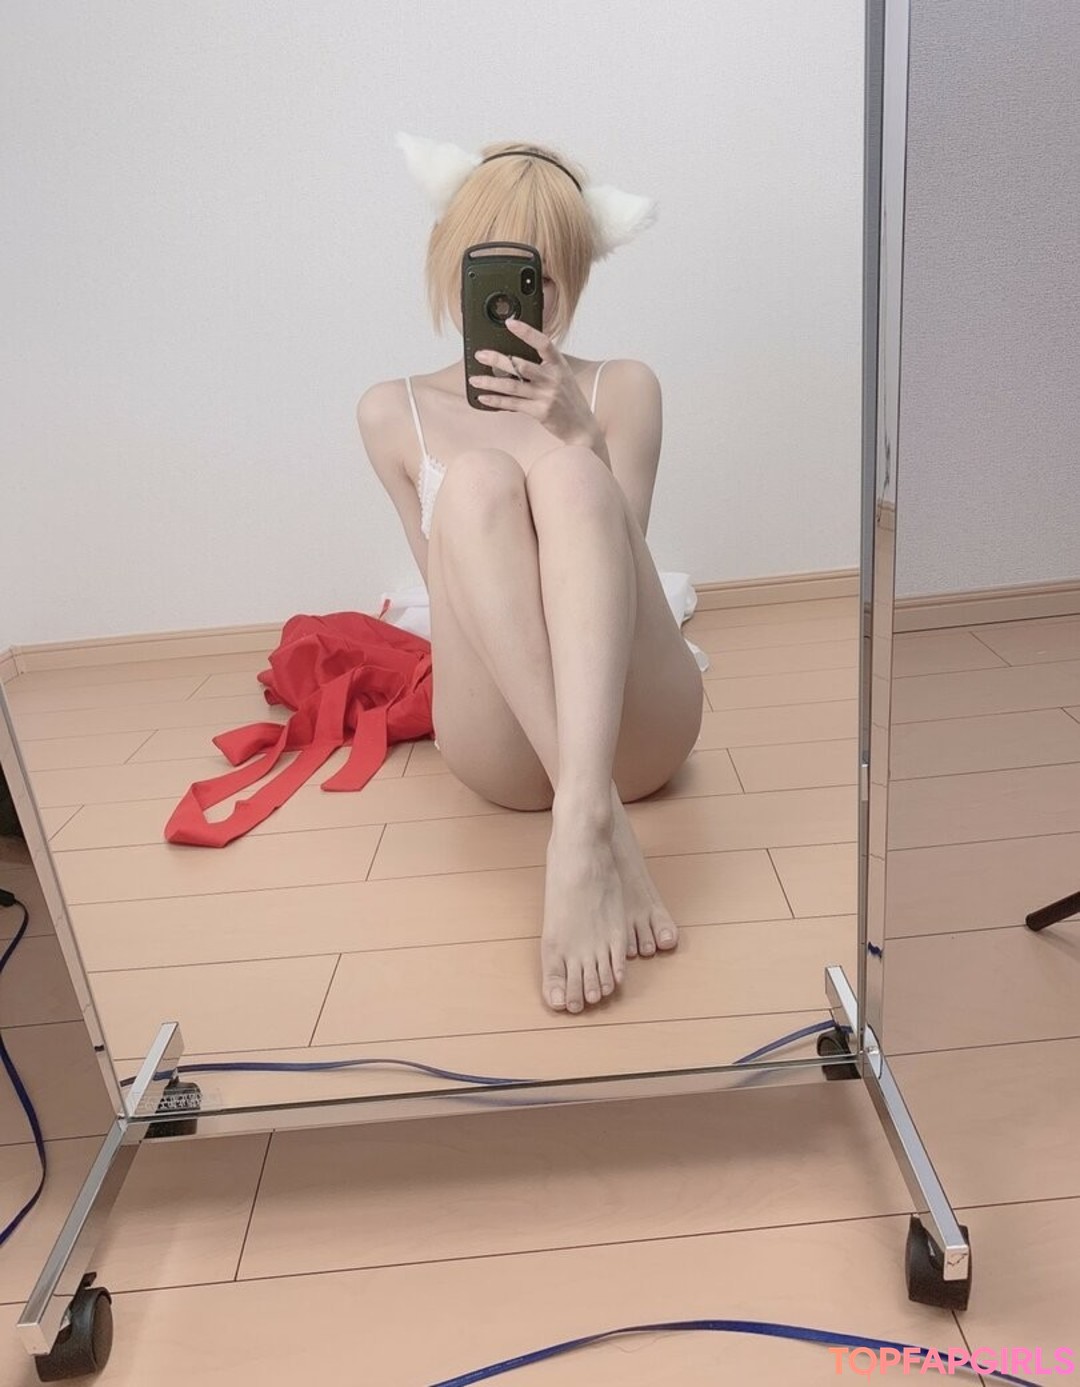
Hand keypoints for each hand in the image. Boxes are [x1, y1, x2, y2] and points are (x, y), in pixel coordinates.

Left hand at [467, 317, 596, 446]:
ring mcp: (546, 396)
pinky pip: (513, 404)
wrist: (581, 426)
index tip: (510, 323)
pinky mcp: (539, 412)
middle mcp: (553, 378)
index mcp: (559, 365)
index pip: (543, 343)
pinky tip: (483, 397)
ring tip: (475, 379)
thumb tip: (516, 356)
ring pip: (512, 386)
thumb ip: (544, 365)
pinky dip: (496, 401)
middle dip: (497, 359)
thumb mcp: (562, 375)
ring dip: (490, 382)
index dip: (527, 332)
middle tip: (480, 354)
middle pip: (521, 365)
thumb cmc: (568, 399)